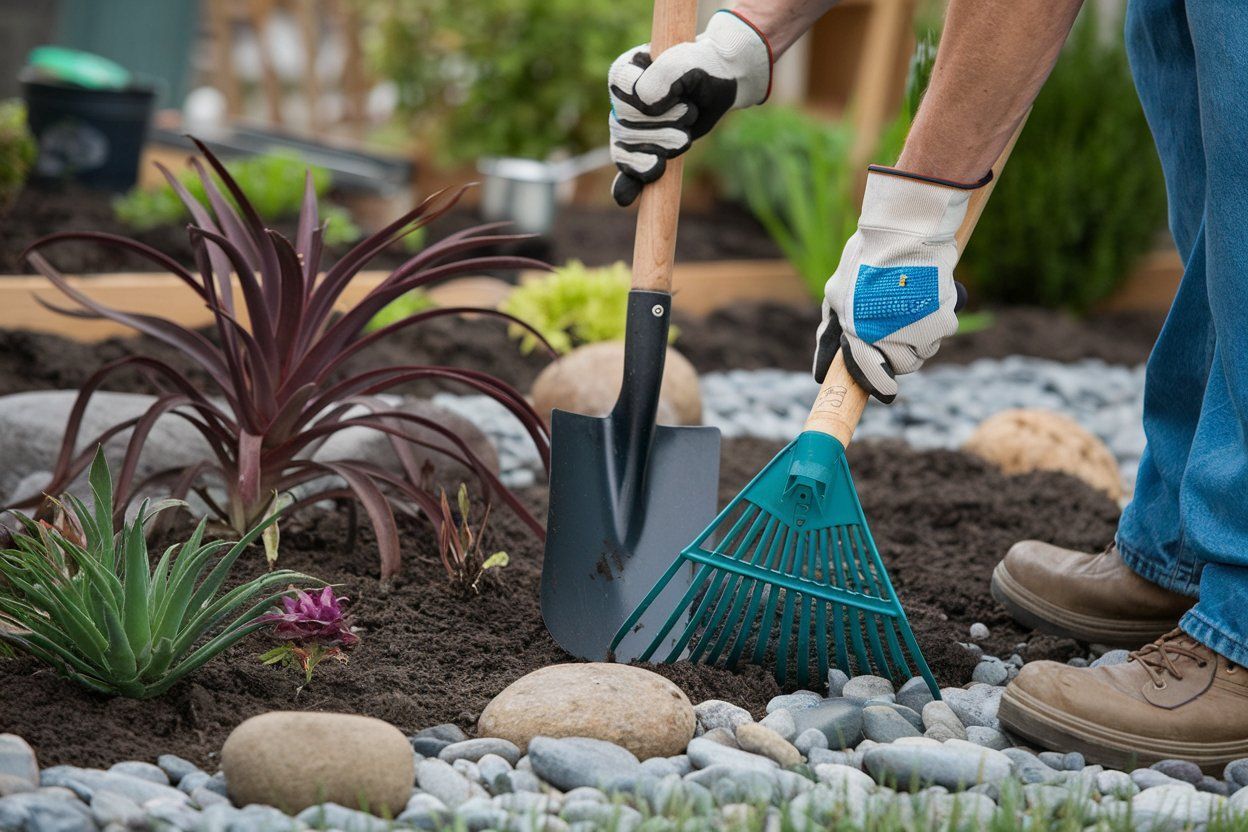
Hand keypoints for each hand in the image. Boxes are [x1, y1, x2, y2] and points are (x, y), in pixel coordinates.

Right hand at [608, 10, 771, 206]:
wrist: (719, 84)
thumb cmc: (702, 68)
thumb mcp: (687, 62)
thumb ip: (663, 77)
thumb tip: (645, 106)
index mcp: (624, 74)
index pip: (624, 93)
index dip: (652, 102)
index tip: (679, 96)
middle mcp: (620, 103)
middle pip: (627, 127)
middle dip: (664, 127)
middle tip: (690, 112)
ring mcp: (630, 130)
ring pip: (630, 152)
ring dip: (663, 148)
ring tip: (685, 135)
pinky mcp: (643, 152)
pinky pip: (628, 173)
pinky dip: (627, 186)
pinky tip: (626, 200)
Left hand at [813, 166, 985, 402]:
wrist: (904, 233)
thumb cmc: (866, 262)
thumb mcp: (836, 297)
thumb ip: (830, 334)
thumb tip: (821, 372)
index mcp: (858, 333)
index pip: (871, 374)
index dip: (879, 385)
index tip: (885, 392)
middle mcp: (889, 338)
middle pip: (903, 366)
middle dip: (899, 354)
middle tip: (896, 331)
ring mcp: (918, 331)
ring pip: (924, 350)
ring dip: (919, 338)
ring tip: (909, 308)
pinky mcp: (943, 320)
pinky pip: (941, 331)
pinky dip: (936, 321)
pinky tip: (926, 299)